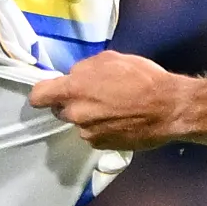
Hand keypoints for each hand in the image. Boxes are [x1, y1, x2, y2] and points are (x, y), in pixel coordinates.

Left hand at [30, 52, 192, 149]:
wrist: (169, 108)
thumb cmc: (142, 78)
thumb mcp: (110, 59)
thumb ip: (85, 69)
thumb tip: (75, 77)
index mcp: (73, 89)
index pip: (38, 96)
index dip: (43, 93)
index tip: (51, 92)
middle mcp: (75, 114)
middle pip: (60, 110)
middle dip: (72, 103)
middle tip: (95, 96)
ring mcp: (88, 133)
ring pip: (80, 123)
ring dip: (90, 117)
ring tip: (115, 109)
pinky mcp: (102, 146)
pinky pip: (94, 135)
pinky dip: (103, 128)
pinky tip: (121, 121)